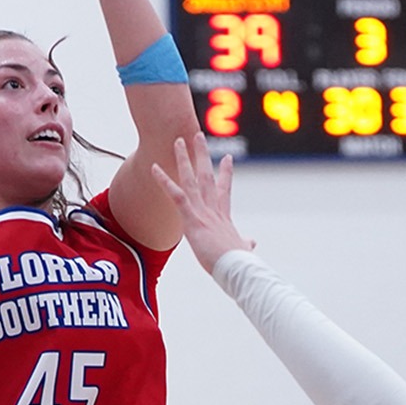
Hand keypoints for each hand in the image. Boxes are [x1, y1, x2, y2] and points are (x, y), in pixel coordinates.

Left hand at [149, 135, 253, 272]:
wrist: (237, 268)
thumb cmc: (239, 263)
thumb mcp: (242, 250)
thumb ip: (244, 243)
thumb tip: (250, 243)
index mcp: (223, 217)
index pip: (224, 190)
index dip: (225, 173)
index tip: (227, 158)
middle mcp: (213, 209)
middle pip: (207, 175)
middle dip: (201, 155)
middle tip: (197, 136)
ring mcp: (203, 212)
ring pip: (192, 179)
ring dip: (184, 159)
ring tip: (178, 141)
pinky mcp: (193, 219)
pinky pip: (176, 195)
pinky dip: (164, 181)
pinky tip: (154, 168)